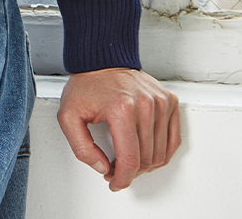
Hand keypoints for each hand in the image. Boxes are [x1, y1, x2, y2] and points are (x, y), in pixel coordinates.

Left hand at [57, 68, 179, 190]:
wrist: (102, 58)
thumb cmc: (87, 84)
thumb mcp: (68, 115)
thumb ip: (81, 147)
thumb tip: (103, 167)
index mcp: (121, 109)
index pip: (130, 161)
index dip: (121, 179)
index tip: (113, 182)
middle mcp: (145, 105)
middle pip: (146, 160)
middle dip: (130, 171)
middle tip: (115, 167)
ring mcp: (160, 102)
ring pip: (160, 154)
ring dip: (145, 164)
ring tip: (127, 157)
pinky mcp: (169, 101)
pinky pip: (173, 140)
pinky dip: (161, 152)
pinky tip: (145, 151)